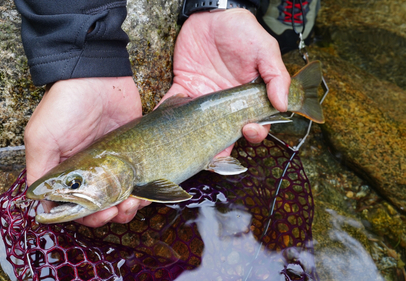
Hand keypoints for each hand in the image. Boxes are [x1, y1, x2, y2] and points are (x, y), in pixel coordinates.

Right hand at [24, 77, 150, 226]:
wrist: (98, 74)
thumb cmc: (65, 105)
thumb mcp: (42, 138)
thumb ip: (40, 172)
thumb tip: (42, 206)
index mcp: (64, 171)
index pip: (74, 206)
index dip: (86, 216)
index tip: (100, 214)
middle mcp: (87, 171)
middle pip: (100, 206)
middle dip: (110, 213)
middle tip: (119, 209)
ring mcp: (110, 163)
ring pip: (121, 196)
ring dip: (129, 206)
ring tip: (135, 201)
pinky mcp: (130, 153)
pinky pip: (139, 180)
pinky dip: (143, 190)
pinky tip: (146, 191)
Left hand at [163, 9, 290, 154]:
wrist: (212, 14)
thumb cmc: (243, 31)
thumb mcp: (265, 50)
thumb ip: (275, 76)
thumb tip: (283, 105)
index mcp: (249, 97)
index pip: (255, 123)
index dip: (254, 132)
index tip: (249, 129)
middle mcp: (227, 103)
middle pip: (226, 133)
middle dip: (222, 147)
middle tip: (217, 150)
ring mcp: (205, 98)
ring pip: (200, 128)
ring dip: (195, 141)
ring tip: (190, 150)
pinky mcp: (184, 88)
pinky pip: (174, 107)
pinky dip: (167, 117)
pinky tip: (164, 128)